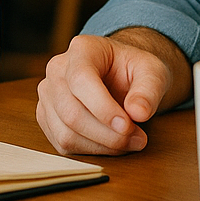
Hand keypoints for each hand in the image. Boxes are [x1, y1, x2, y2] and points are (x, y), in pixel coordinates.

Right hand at [35, 30, 187, 154]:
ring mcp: (48, 94)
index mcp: (82, 49)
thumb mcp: (153, 72)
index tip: (128, 125)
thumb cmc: (134, 70)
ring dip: (102, 146)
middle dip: (108, 134)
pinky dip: (92, 151)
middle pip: (71, 112)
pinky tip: (112, 144)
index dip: (103, 108)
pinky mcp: (47, 117)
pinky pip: (63, 144)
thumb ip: (149, 90)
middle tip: (138, 138)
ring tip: (130, 141)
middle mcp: (57, 69)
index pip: (81, 79)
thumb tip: (138, 113)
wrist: (122, 76)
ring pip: (66, 133)